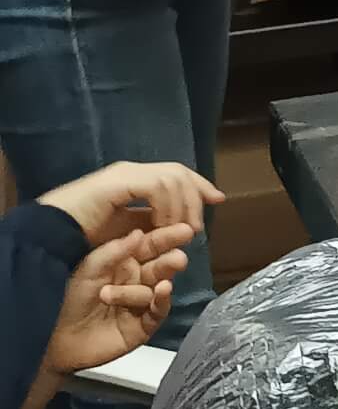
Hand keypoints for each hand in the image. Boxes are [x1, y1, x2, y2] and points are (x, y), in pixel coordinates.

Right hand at [40, 163, 223, 243]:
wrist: (49, 235)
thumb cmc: (80, 236)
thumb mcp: (123, 231)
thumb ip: (147, 224)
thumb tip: (174, 227)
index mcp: (133, 179)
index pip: (176, 174)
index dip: (199, 185)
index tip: (218, 199)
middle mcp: (132, 171)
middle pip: (179, 172)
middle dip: (196, 194)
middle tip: (198, 225)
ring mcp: (125, 174)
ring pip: (173, 178)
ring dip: (183, 205)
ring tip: (183, 230)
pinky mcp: (119, 182)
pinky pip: (157, 187)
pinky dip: (167, 205)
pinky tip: (164, 226)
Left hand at [41, 224, 192, 374]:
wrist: (54, 340)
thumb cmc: (69, 299)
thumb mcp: (90, 268)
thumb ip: (115, 251)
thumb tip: (139, 233)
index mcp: (126, 262)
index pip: (152, 245)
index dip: (168, 236)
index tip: (186, 229)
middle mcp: (137, 280)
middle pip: (162, 266)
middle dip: (171, 261)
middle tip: (179, 258)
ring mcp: (141, 303)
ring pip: (159, 287)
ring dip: (154, 284)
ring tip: (148, 285)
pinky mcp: (143, 326)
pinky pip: (159, 310)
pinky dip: (162, 301)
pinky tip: (162, 292)